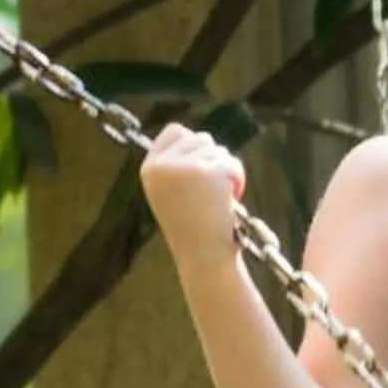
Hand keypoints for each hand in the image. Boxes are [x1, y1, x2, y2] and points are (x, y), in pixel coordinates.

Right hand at [140, 122, 246, 269]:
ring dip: (227, 171)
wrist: (203, 256)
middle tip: (214, 190)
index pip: (175, 131)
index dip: (194, 144)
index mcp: (149, 169)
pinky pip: (231, 163)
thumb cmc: (193, 231)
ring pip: (218, 150)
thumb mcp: (171, 193)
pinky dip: (237, 179)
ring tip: (220, 198)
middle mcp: (161, 165)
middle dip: (214, 160)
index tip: (203, 166)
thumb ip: (178, 167)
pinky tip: (230, 199)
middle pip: (200, 138)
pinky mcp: (206, 172)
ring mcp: (183, 167)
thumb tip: (199, 138)